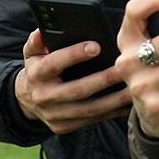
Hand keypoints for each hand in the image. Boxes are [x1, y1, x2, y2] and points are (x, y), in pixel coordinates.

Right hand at [15, 29, 130, 133]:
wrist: (27, 100)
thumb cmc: (38, 68)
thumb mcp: (32, 52)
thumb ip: (37, 40)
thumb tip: (42, 31)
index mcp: (36, 75)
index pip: (54, 64)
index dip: (74, 55)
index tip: (96, 46)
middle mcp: (44, 97)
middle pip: (77, 90)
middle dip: (103, 79)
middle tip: (123, 68)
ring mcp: (54, 115)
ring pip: (88, 109)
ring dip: (113, 100)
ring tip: (131, 86)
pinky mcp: (64, 126)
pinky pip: (92, 120)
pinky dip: (112, 112)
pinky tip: (127, 103)